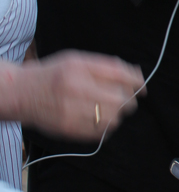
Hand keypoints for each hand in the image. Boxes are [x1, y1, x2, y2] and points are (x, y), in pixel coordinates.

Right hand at [12, 51, 143, 140]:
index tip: (142, 87)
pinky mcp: (69, 129)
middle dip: (129, 100)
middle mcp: (77, 89)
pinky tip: (101, 118)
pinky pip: (100, 132)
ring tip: (113, 109)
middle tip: (127, 99)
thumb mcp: (79, 59)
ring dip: (119, 114)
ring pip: (113, 118)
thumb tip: (136, 74)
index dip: (137, 82)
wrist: (22, 93)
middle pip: (120, 99)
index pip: (121, 75)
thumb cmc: (54, 73)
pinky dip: (107, 126)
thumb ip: (108, 65)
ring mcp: (72, 111)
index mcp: (81, 67)